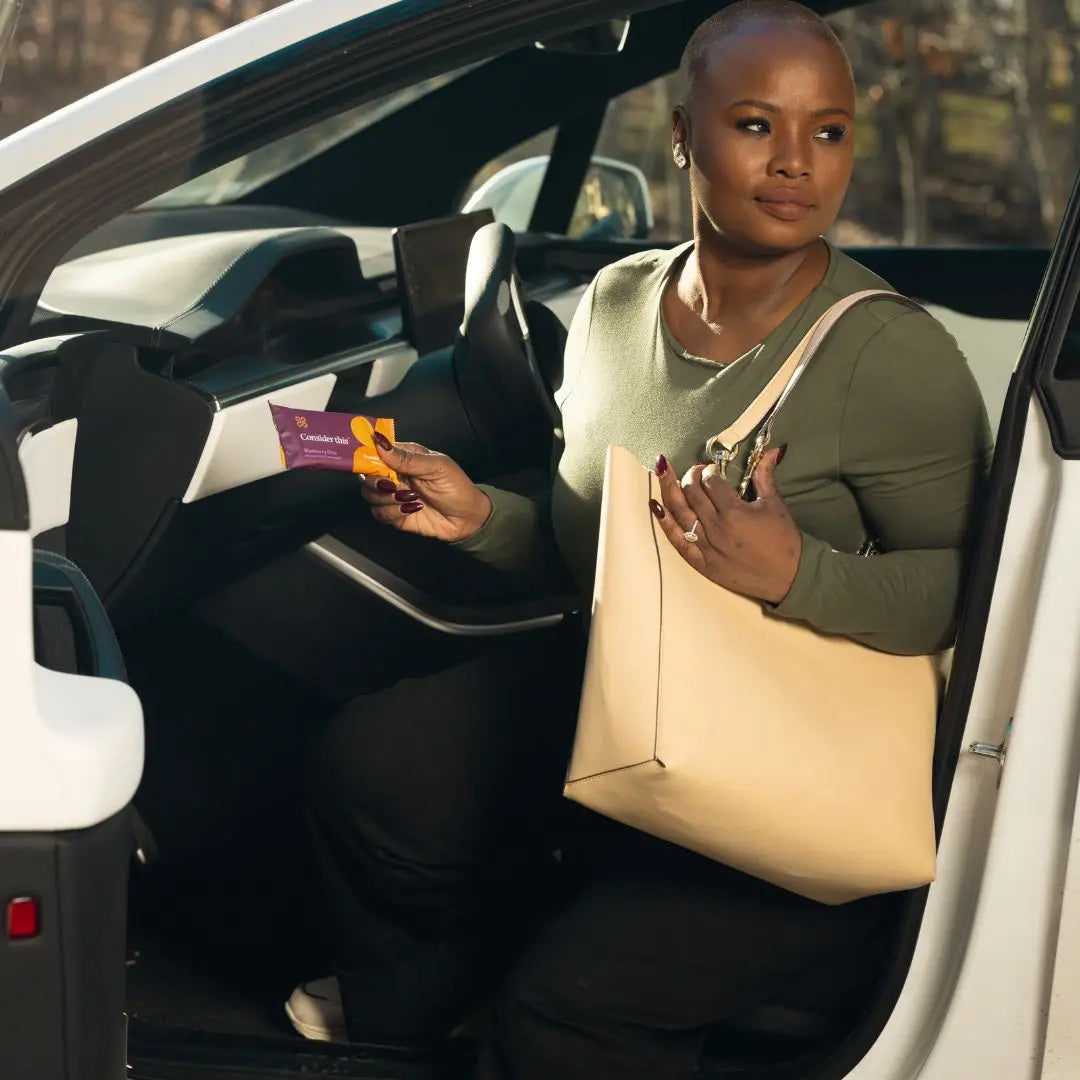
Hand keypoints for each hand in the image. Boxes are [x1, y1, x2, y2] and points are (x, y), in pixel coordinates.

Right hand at [360, 431, 491, 542]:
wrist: (467, 518)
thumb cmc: (456, 487)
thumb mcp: (436, 467)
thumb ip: (406, 458)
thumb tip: (380, 442)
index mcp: (404, 457)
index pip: (376, 451)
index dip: (366, 455)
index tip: (366, 462)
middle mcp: (395, 475)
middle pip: (367, 476)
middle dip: (376, 482)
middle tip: (393, 486)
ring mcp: (394, 495)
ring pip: (370, 496)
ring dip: (387, 499)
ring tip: (411, 498)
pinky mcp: (395, 514)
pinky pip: (379, 514)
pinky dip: (392, 512)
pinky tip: (412, 509)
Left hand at [649, 448, 800, 604]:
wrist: (790, 578)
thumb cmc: (784, 541)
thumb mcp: (774, 505)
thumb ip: (765, 476)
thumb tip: (771, 451)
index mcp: (734, 512)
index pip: (710, 482)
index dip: (709, 471)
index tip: (712, 470)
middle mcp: (716, 528)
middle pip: (692, 493)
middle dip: (690, 476)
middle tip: (694, 472)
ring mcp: (706, 547)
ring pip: (680, 513)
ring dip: (670, 490)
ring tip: (663, 472)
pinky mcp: (701, 563)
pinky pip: (677, 540)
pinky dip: (665, 522)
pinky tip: (656, 506)